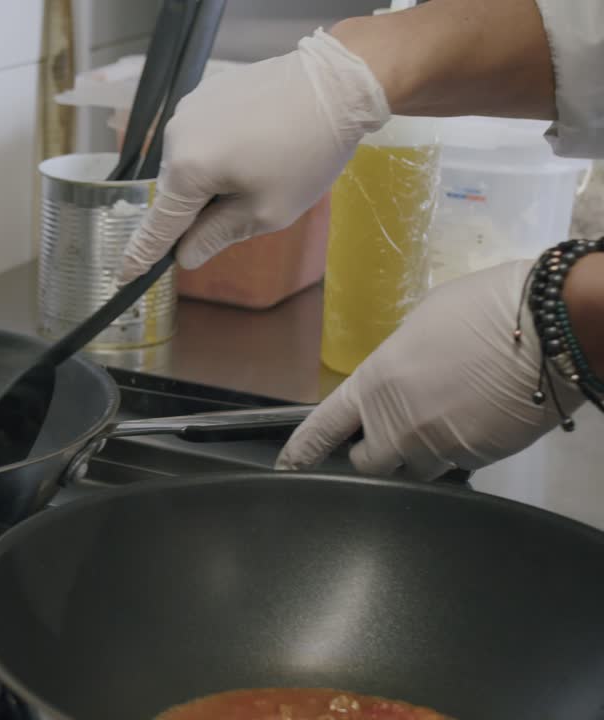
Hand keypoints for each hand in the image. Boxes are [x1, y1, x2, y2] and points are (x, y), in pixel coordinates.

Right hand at [116, 29, 389, 280]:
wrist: (338, 81)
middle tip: (252, 202)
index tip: (125, 275)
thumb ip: (218, 236)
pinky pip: (203, 134)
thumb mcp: (268, 212)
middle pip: (178, 192)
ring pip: (190, 162)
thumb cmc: (306, 153)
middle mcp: (176, 136)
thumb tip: (186, 256)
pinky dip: (222, 147)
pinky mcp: (206, 92)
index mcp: (187, 170)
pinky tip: (259, 141)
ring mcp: (189, 108)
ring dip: (214, 176)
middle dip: (202, 208)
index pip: (159, 225)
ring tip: (263, 164)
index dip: (143, 254)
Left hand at [276, 260, 584, 480]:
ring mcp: (439, 447)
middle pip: (369, 464)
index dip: (302, 451)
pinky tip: (477, 422)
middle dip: (374, 453)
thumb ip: (400, 360)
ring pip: (416, 471)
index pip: (323, 429)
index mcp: (375, 384)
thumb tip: (402, 374)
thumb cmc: (483, 309)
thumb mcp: (422, 323)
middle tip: (393, 434)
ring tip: (445, 422)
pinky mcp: (479, 459)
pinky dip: (460, 451)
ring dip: (420, 455)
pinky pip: (458, 465)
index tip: (288, 467)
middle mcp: (398, 425)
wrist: (549, 327)